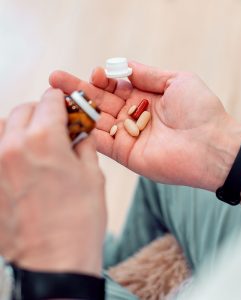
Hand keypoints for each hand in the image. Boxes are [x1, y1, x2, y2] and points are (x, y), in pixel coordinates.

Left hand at [0, 89, 105, 275]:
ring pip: (5, 127)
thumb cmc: (78, 220)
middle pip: (24, 110)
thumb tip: (81, 133)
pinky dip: (11, 146)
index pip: (49, 100)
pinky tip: (26, 160)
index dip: (63, 99)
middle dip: (43, 111)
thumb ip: (84, 146)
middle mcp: (12, 146)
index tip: (69, 104)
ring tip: (40, 141)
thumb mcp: (92, 175)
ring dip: (23, 126)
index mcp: (43, 139)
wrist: (55, 262)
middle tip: (58, 124)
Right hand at [50, 62, 240, 189]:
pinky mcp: (126, 154)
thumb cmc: (200, 109)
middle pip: (102, 102)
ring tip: (55, 96)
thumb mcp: (176, 80)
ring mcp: (129, 136)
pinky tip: (69, 119)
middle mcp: (135, 117)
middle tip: (56, 79)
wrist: (212, 144)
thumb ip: (147, 74)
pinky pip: (101, 142)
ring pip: (97, 120)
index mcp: (147, 99)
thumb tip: (122, 66)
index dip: (103, 79)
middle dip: (80, 91)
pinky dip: (85, 131)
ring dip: (77, 109)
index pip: (116, 88)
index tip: (96, 72)